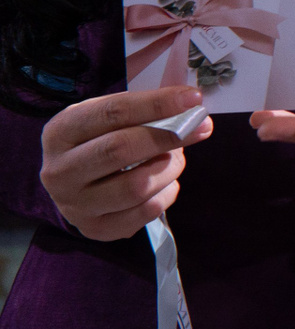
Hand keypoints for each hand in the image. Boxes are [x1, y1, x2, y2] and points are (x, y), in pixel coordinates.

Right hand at [41, 86, 214, 240]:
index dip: (157, 104)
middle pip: (121, 150)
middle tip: (199, 127)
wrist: (74, 182)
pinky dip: (167, 193)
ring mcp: (74, 205)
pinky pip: (145, 212)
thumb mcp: (108, 117)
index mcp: (60, 133)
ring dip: (170, 167)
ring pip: (137, 186)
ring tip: (175, 157)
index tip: (193, 99)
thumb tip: (191, 108)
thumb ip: (144, 111)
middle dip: (168, 136)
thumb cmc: (98, 139)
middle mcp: (60, 171)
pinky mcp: (95, 228)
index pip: (112, 113)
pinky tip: (165, 182)